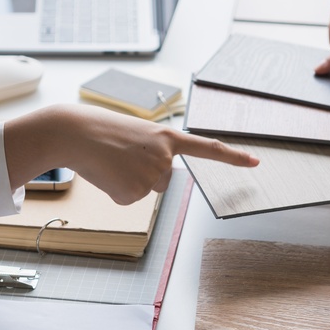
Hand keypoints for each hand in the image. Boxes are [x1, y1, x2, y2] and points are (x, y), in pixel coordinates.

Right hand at [4, 104, 258, 204]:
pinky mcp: (134, 193)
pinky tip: (105, 173)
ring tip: (110, 161)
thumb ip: (153, 153)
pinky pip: (128, 199)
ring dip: (126, 180)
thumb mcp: (135, 134)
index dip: (233, 156)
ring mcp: (152, 176)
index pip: (207, 148)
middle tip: (120, 154)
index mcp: (167, 137)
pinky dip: (114, 190)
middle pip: (162, 179)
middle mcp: (165, 157)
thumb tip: (150, 181)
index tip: (256, 162)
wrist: (74, 132)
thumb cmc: (100, 130)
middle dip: (141, 171)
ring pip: (145, 190)